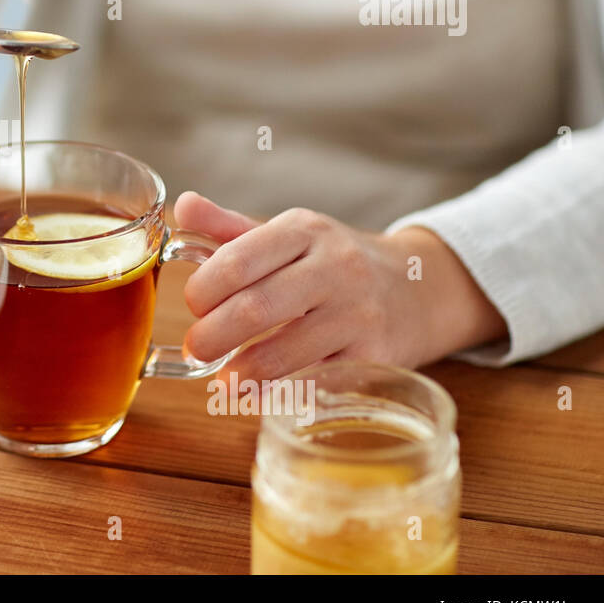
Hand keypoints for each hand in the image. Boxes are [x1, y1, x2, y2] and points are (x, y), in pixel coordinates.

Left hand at [173, 192, 507, 380]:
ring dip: (243, 372)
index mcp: (304, 231)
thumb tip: (183, 205)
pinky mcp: (375, 356)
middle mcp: (334, 268)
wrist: (420, 287)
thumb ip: (230, 227)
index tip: (193, 307)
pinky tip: (257, 397)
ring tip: (222, 381)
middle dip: (213, 335)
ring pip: (285, 350)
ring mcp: (358, 314)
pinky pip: (317, 381)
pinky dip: (280, 394)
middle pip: (256, 307)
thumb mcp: (290, 235)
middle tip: (196, 349)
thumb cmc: (334, 262)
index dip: (204, 289)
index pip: (238, 259)